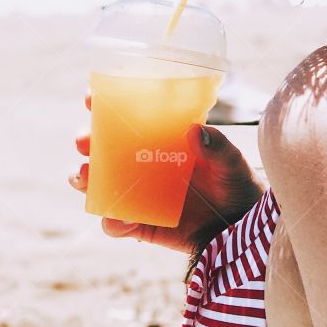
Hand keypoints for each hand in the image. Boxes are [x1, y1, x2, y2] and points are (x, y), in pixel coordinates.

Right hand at [69, 91, 264, 252]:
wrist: (242, 228)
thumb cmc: (236, 185)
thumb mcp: (231, 162)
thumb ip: (218, 147)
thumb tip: (195, 130)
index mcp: (160, 140)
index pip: (126, 119)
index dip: (103, 107)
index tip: (90, 99)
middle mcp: (143, 165)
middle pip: (102, 150)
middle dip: (87, 142)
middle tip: (85, 141)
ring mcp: (138, 195)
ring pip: (99, 185)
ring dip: (85, 179)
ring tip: (84, 177)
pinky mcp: (141, 225)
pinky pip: (116, 224)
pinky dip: (112, 221)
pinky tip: (121, 219)